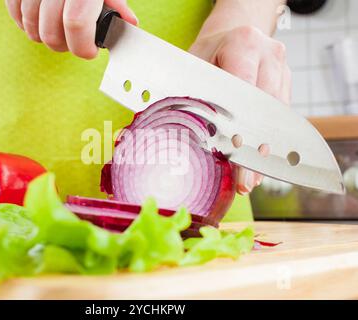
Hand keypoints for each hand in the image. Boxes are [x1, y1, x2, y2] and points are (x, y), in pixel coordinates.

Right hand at [6, 0, 137, 58]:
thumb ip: (116, 2)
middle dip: (65, 45)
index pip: (77, 23)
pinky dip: (26, 23)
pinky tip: (40, 19)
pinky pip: (15, 14)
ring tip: (59, 28)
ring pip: (31, 27)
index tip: (89, 50)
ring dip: (45, 35)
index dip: (83, 45)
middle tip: (74, 40)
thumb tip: (129, 22)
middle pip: (51, 33)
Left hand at [189, 26, 291, 194]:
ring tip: (251, 180)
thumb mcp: (192, 63)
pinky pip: (281, 118)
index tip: (236, 156)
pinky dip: (270, 143)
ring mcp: (282, 69)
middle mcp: (269, 55)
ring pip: (277, 118)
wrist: (232, 33)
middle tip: (245, 182)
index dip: (240, 128)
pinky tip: (259, 164)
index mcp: (243, 44)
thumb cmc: (207, 52)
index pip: (244, 92)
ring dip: (265, 152)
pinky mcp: (287, 82)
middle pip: (265, 111)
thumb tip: (183, 134)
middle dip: (255, 151)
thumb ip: (191, 92)